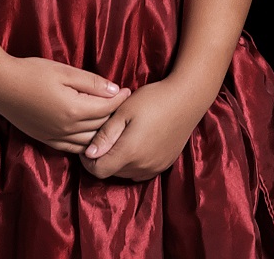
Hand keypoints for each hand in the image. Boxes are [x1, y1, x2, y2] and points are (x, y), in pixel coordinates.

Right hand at [0, 56, 128, 154]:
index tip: (130, 91)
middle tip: (124, 105)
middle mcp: (68, 129)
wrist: (1, 85)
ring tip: (110, 119)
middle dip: (114, 116)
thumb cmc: (32, 72)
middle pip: (101, 126)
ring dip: (102, 132)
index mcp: (74, 110)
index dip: (120, 98)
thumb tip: (115, 90)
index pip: (106, 108)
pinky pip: (73, 148)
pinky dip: (86, 142)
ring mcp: (56, 137)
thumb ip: (91, 83)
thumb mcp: (64, 71)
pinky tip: (90, 134)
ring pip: (89, 141)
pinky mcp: (46, 140)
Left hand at [82, 77, 207, 181]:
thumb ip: (105, 135)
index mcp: (129, 152)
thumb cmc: (152, 100)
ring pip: (126, 174)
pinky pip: (141, 172)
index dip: (88, 160)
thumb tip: (89, 154)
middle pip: (112, 172)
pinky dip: (133, 163)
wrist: (186, 100)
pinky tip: (136, 144)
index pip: (98, 170)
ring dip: (118, 162)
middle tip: (105, 137)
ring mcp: (155, 168)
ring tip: (121, 139)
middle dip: (103, 159)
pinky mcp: (164, 165)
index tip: (88, 145)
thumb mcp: (124, 111)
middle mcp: (142, 166)